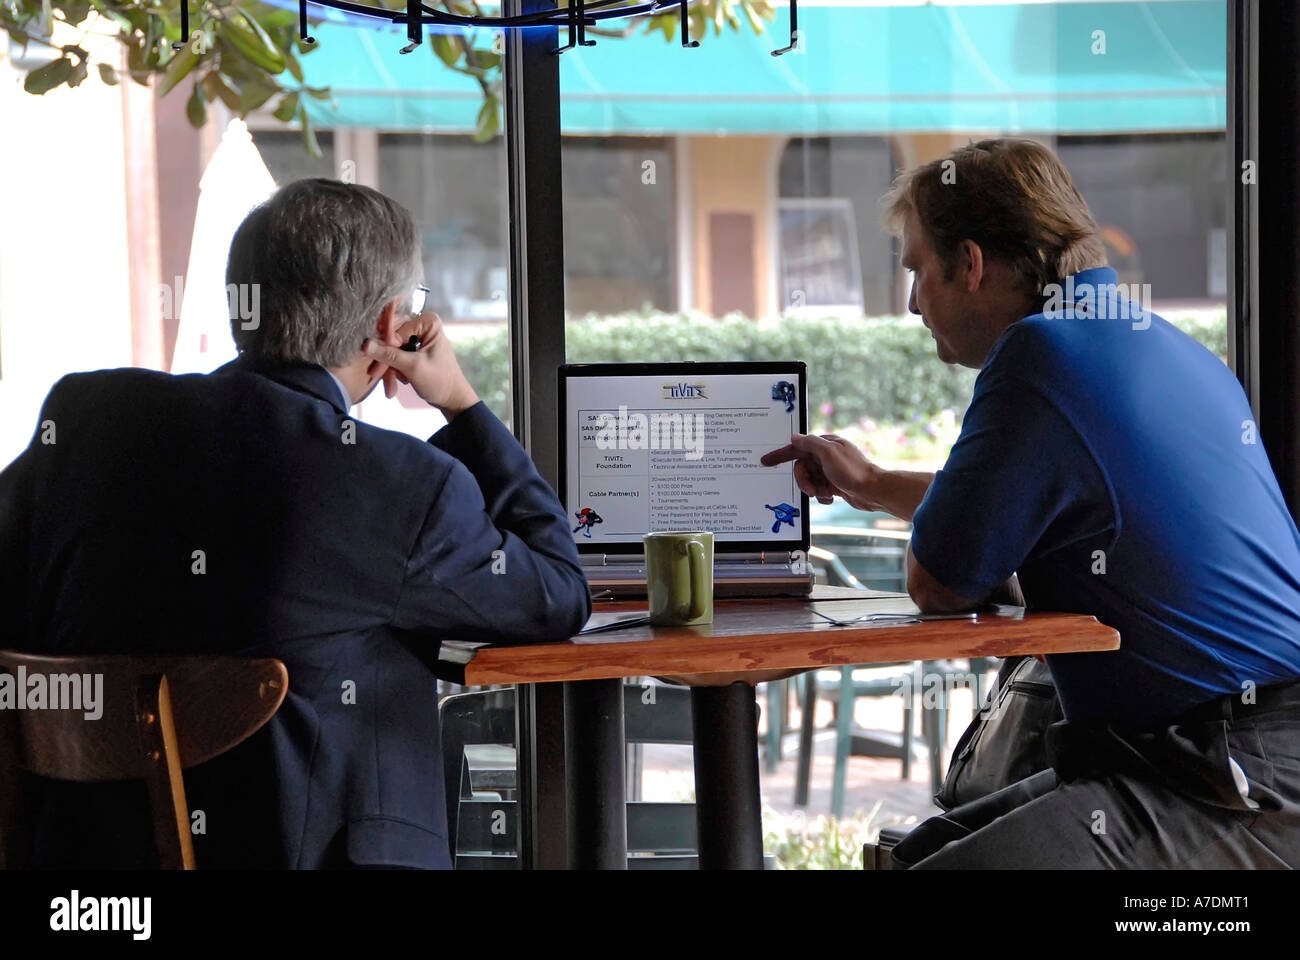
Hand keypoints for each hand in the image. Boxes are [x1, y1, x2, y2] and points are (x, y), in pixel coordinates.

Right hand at [362, 312, 478, 417]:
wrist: (451, 398)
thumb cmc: (440, 381)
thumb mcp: (412, 367)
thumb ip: (389, 355)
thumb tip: (365, 344)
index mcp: (428, 322)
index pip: (395, 330)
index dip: (385, 348)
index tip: (376, 366)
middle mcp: (423, 324)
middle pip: (391, 338)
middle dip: (386, 361)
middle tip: (375, 375)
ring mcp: (417, 336)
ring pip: (391, 349)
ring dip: (389, 369)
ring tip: (390, 388)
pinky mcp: (413, 348)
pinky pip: (396, 355)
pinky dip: (394, 370)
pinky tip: (397, 384)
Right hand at [759, 433, 882, 510]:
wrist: (873, 492)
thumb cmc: (853, 471)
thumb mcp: (828, 453)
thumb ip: (810, 443)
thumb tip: (794, 437)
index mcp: (825, 445)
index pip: (797, 447)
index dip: (780, 454)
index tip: (766, 460)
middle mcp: (827, 456)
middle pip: (802, 468)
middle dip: (804, 481)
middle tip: (811, 490)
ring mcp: (830, 471)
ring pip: (809, 481)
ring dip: (814, 490)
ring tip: (826, 494)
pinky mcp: (835, 484)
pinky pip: (818, 490)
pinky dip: (822, 496)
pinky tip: (832, 497)